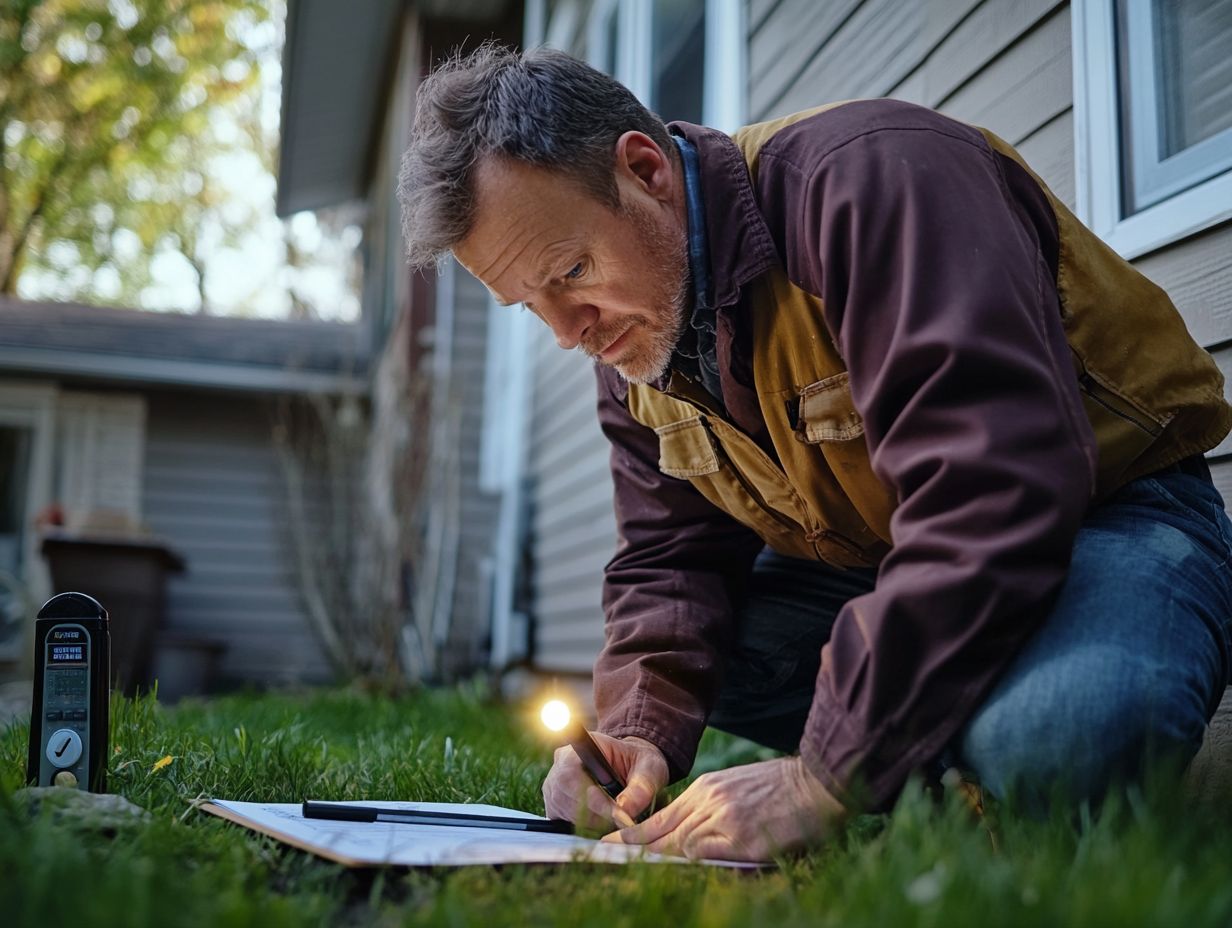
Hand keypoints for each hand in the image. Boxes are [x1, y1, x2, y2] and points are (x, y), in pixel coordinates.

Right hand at [542, 733, 668, 829]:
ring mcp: (555, 784)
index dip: (592, 799)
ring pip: (566, 812)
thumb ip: (641, 787)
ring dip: (593, 822)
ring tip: (616, 818)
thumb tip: (624, 810)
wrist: (633, 765)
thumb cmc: (640, 763)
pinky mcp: (556, 802)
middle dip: (596, 814)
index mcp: (582, 747)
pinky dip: (587, 826)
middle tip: (622, 820)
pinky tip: (604, 820)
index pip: (572, 774)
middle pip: (566, 796)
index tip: (619, 814)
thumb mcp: (649, 768)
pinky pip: (566, 820)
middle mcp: (561, 763)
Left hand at [601, 755, 846, 861]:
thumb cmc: (786, 790)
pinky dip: (686, 864)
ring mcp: (722, 817)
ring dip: (653, 859)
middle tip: (601, 854)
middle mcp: (708, 799)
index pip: (661, 814)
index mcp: (707, 788)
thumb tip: (691, 839)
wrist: (818, 782)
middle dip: (631, 845)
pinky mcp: (738, 836)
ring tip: (623, 867)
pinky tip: (670, 871)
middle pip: (660, 829)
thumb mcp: (740, 788)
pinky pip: (702, 853)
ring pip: (676, 843)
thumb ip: (714, 807)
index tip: (612, 841)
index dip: (634, 831)